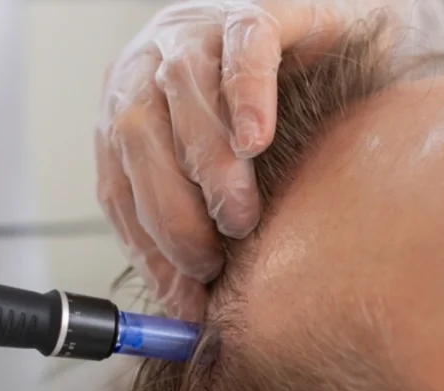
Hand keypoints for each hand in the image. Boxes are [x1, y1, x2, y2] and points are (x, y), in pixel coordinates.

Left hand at [96, 2, 354, 318]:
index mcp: (130, 113)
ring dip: (208, 166)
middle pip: (137, 139)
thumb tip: (186, 309)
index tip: (183, 295)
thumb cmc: (266, 124)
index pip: (118, 185)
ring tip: (239, 217)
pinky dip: (246, 94)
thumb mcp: (216, 181)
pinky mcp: (255, 11)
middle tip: (211, 258)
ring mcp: (199, 33)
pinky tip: (256, 139)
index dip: (147, 247)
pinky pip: (244, 45)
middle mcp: (151, 69)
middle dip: (171, 211)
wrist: (325, 39)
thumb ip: (194, 230)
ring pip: (184, 93)